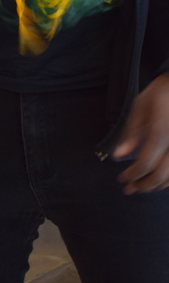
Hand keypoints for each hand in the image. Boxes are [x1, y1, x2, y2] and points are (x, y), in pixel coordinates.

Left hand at [113, 74, 168, 193]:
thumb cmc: (161, 94)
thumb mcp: (140, 106)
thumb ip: (131, 132)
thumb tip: (118, 156)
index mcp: (162, 132)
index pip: (146, 163)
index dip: (132, 174)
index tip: (122, 178)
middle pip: (161, 175)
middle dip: (144, 185)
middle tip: (130, 189)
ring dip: (157, 186)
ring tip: (142, 187)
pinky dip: (168, 180)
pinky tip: (158, 180)